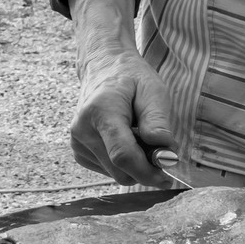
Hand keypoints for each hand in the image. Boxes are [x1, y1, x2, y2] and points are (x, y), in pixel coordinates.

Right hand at [72, 49, 178, 186]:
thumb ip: (158, 121)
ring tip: (140, 137)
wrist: (103, 68)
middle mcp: (82, 129)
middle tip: (161, 151)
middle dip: (145, 169)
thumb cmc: (131, 78)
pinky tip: (126, 140)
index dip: (147, 171)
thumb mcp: (153, 90)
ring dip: (135, 165)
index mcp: (101, 111)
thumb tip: (165, 153)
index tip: (167, 176)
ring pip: (116, 174)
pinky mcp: (78, 151)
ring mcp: (77, 142)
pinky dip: (123, 163)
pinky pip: (108, 170)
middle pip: (120, 170)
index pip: (123, 155)